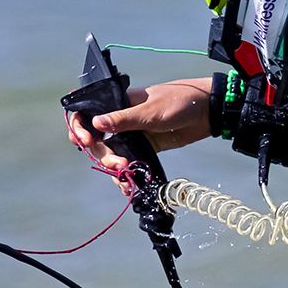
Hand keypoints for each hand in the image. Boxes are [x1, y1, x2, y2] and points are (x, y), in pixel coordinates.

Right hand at [66, 77, 210, 173]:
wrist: (207, 111)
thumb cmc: (179, 101)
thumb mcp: (150, 112)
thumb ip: (123, 119)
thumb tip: (96, 123)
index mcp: (117, 102)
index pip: (87, 113)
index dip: (80, 127)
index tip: (86, 142)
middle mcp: (121, 119)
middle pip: (98, 141)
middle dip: (103, 155)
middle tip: (118, 165)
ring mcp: (132, 134)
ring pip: (111, 154)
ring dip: (113, 168)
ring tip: (125, 177)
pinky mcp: (144, 147)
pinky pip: (128, 162)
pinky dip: (125, 175)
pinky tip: (128, 186)